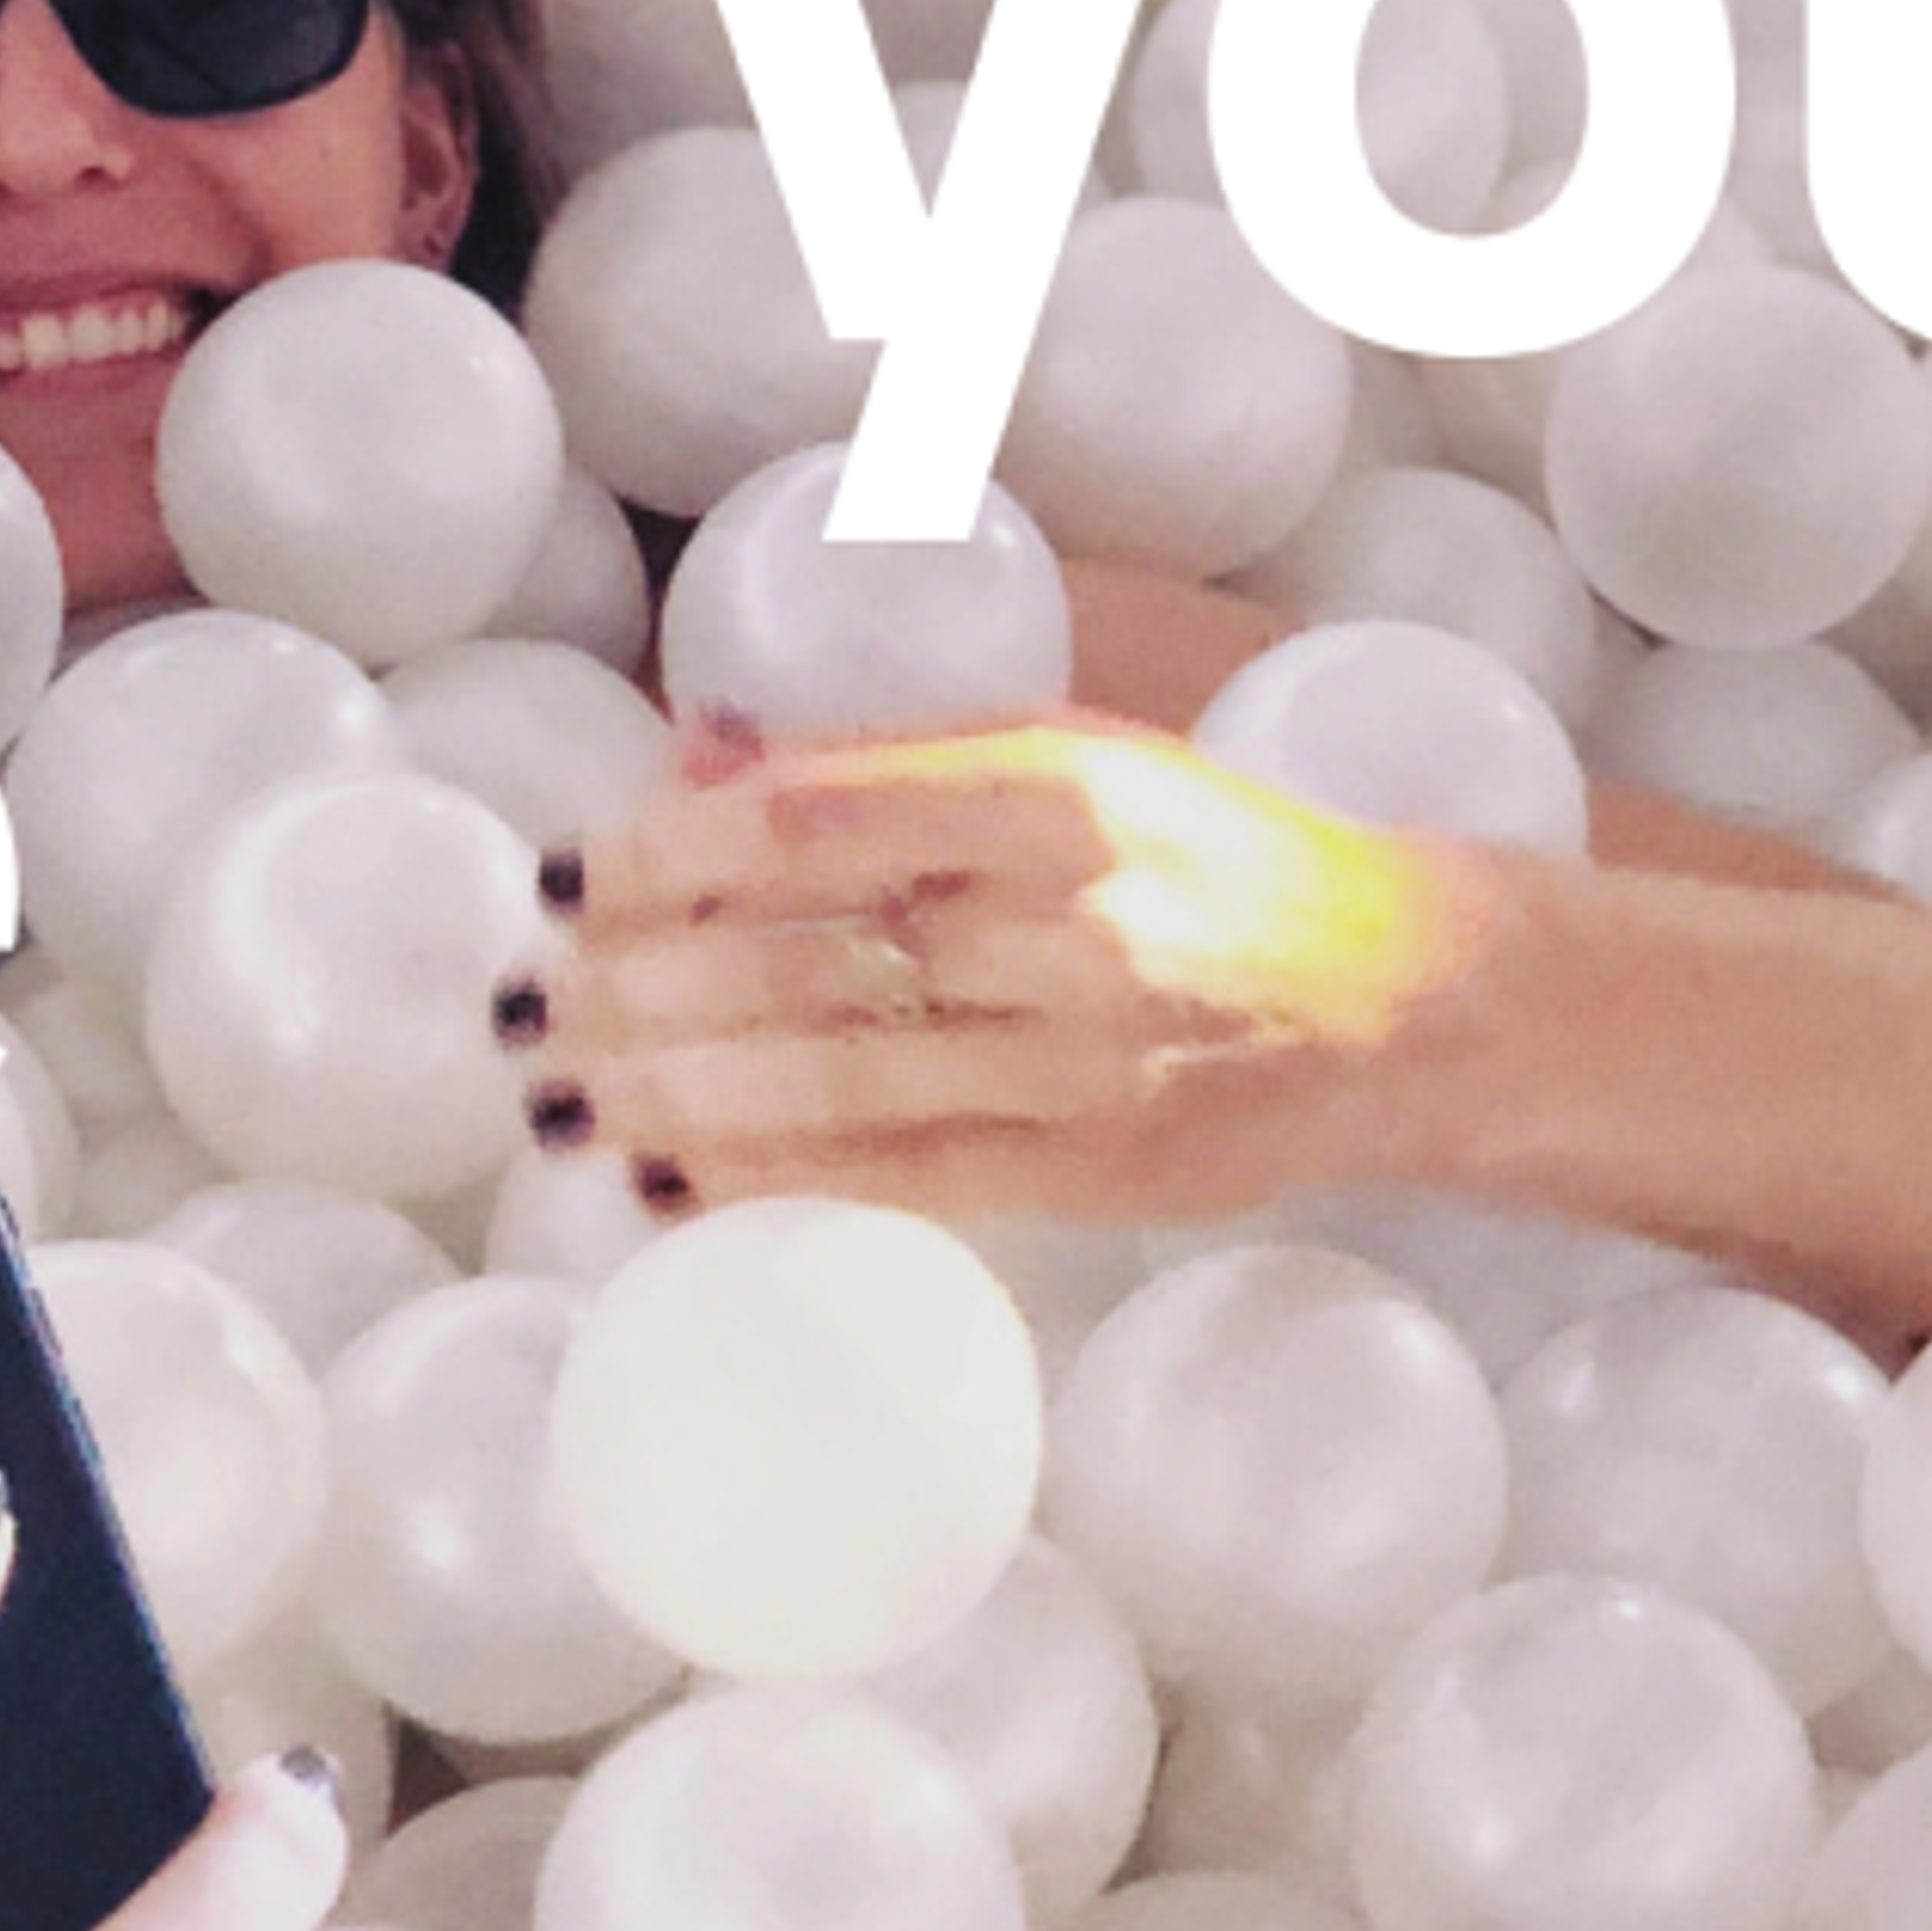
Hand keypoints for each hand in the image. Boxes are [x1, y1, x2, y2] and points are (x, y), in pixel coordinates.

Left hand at [511, 716, 1506, 1230]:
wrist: (1411, 996)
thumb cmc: (1215, 857)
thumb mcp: (1076, 758)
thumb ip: (889, 759)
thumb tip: (702, 749)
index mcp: (1057, 790)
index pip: (812, 823)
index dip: (664, 855)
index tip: (565, 876)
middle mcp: (1068, 920)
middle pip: (798, 957)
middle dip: (630, 987)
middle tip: (520, 1004)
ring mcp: (1082, 1057)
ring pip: (830, 1077)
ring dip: (667, 1094)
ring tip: (557, 1098)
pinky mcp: (1094, 1170)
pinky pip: (895, 1179)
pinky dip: (766, 1180)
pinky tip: (662, 1179)